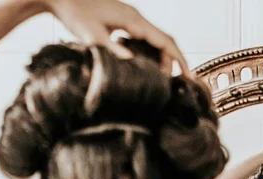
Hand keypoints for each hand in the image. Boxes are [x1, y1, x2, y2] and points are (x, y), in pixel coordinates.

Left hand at [45, 0, 187, 73]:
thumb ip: (111, 50)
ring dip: (160, 56)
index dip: (178, 58)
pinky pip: (144, 36)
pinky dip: (150, 51)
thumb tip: (131, 63)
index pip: (164, 40)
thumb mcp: (91, 35)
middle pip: (164, 40)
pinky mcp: (123, 21)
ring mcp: (130, 17)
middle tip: (172, 82)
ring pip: (155, 38)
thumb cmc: (74, 13)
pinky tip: (143, 63)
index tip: (187, 74)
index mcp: (133, 20)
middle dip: (172, 61)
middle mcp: (136, 17)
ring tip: (159, 76)